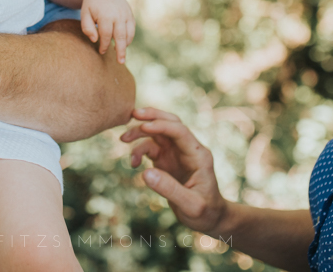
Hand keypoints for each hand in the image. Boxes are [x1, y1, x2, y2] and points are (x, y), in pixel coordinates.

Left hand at [80, 0, 135, 63]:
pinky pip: (132, 29)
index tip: (101, 51)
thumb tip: (95, 40)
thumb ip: (87, 27)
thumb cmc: (91, 4)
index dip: (104, 45)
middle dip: (121, 51)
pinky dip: (129, 38)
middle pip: (121, 37)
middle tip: (120, 62)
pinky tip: (123, 44)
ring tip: (121, 55)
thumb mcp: (84, 13)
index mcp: (106, 15)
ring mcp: (126, 14)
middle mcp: (118, 15)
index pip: (106, 35)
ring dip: (125, 45)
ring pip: (129, 34)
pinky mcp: (130, 14)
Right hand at [121, 107, 228, 236]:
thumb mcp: (191, 205)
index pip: (180, 131)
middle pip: (169, 123)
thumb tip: (145, 173)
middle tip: (132, 114)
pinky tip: (133, 164)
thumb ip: (169, 189)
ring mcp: (176, 153)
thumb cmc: (205, 212)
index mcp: (198, 155)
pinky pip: (150, 148)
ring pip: (157, 134)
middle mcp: (187, 149)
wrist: (210, 218)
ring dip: (140, 132)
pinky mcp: (166, 160)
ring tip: (123, 140)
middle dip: (151, 117)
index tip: (143, 126)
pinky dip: (139, 151)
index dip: (162, 125)